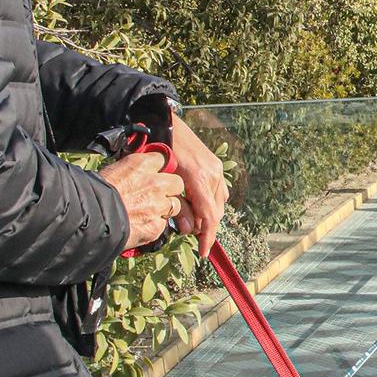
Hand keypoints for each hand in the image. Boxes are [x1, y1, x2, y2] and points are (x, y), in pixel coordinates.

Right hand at [101, 151, 184, 249]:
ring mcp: (158, 205)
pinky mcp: (157, 226)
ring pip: (175, 205)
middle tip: (158, 195)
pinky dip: (155, 226)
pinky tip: (142, 226)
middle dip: (170, 189)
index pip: (163, 159)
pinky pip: (164, 225)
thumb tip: (135, 172)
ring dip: (166, 209)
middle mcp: (155, 183)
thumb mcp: (112, 171)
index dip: (159, 169)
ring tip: (148, 213)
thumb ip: (131, 170)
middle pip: (177, 183)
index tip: (155, 173)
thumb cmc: (93, 193)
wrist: (87, 219)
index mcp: (141, 164)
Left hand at [169, 111, 228, 259]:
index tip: (203, 253)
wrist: (164, 123)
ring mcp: (217, 169)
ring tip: (190, 219)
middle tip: (187, 233)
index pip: (208, 216)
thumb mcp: (162, 180)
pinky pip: (219, 192)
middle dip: (204, 227)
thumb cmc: (157, 150)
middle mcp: (213, 174)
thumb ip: (176, 204)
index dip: (207, 238)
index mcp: (199, 178)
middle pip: (215, 213)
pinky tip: (197, 203)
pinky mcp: (216, 166)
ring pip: (219, 204)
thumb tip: (184, 227)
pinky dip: (210, 203)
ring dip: (207, 216)